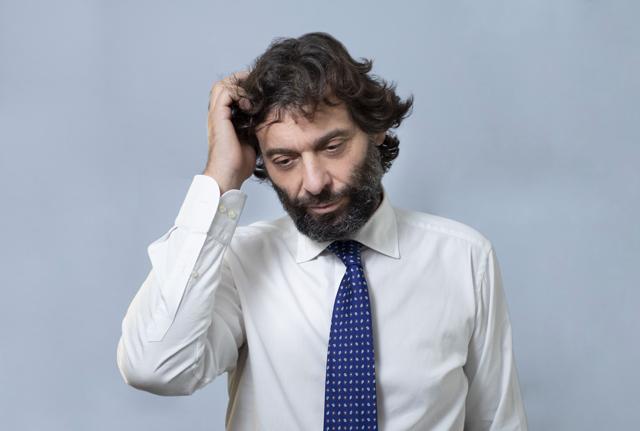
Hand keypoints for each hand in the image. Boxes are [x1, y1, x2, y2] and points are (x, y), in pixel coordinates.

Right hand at [203, 71, 256, 193]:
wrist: (229, 175)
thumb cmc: (240, 163)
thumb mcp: (252, 139)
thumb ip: (256, 126)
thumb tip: (271, 118)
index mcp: (224, 119)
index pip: (230, 92)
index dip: (243, 86)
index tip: (261, 88)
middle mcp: (218, 114)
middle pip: (224, 84)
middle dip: (241, 80)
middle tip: (258, 83)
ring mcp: (216, 115)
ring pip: (222, 85)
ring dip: (239, 84)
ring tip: (255, 90)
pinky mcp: (218, 117)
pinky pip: (225, 93)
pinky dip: (238, 92)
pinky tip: (251, 103)